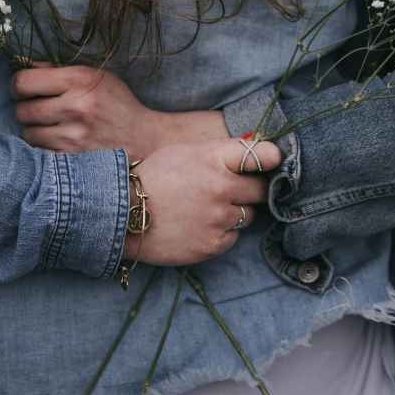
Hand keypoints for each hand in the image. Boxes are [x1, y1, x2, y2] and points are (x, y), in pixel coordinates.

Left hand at [13, 65, 227, 160]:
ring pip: (28, 134)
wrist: (144, 140)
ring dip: (35, 131)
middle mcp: (75, 107)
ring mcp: (73, 137)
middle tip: (39, 110)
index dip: (19, 85)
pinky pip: (39, 153)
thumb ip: (60, 71)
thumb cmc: (117, 105)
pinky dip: (44, 149)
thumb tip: (25, 66)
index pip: (23, 81)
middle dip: (27, 109)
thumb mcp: (96, 77)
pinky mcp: (73, 160)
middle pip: (22, 110)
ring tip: (51, 128)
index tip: (25, 89)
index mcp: (79, 80)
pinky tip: (58, 143)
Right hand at [126, 138, 281, 265]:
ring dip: (234, 212)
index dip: (271, 158)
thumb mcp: (184, 152)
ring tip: (206, 209)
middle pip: (261, 189)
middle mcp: (221, 187)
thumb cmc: (153, 177)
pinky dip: (221, 233)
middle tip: (230, 190)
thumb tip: (253, 149)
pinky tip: (199, 226)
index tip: (272, 161)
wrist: (122, 214)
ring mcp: (219, 218)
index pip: (263, 155)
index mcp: (214, 158)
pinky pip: (233, 237)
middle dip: (250, 189)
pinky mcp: (213, 245)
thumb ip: (219, 153)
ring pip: (248, 215)